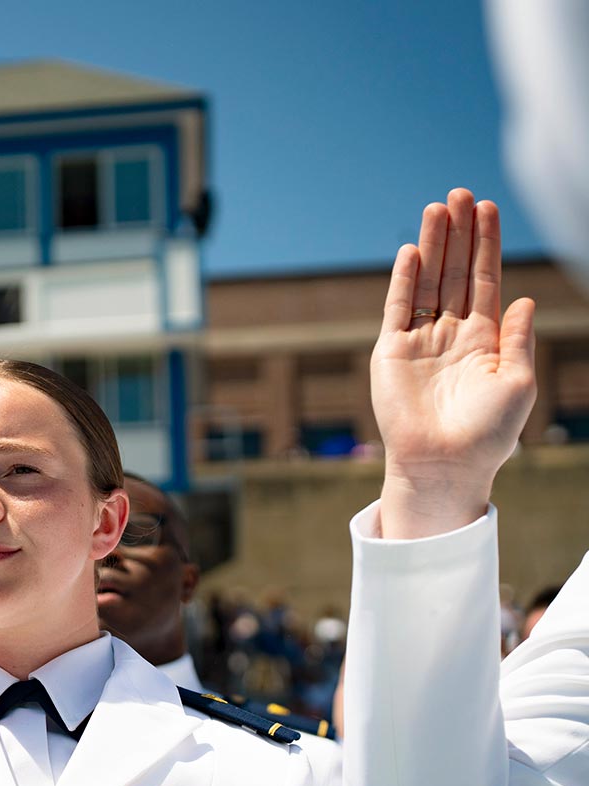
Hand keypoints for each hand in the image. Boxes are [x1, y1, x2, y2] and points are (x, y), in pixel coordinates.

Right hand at [372, 189, 536, 538]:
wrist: (445, 462)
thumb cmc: (489, 432)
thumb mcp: (518, 381)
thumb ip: (518, 338)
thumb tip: (524, 298)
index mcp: (485, 340)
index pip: (485, 281)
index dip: (487, 246)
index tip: (489, 209)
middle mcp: (451, 334)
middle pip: (455, 272)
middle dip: (459, 234)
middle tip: (460, 194)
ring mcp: (419, 341)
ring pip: (427, 282)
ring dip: (433, 244)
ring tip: (438, 208)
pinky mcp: (390, 352)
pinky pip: (398, 308)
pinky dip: (404, 279)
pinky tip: (413, 250)